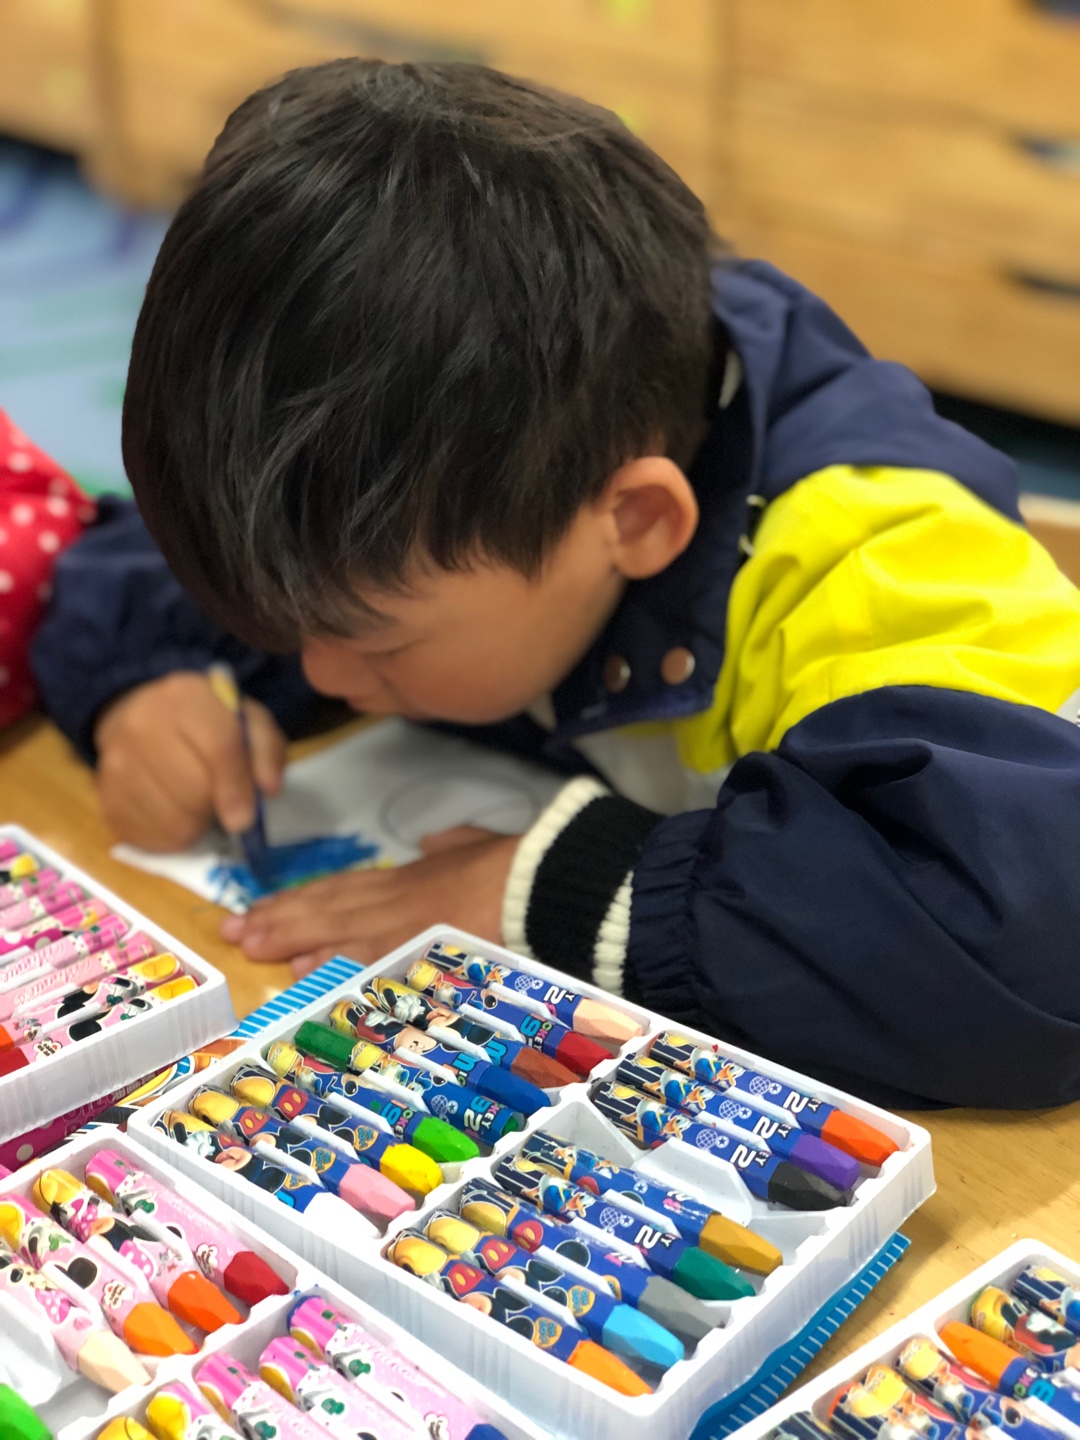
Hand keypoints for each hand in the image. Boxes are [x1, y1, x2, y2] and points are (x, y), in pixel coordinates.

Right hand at [94, 672, 285, 850]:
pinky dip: (170, 837)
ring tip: (196, 805)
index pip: (218, 745)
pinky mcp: (105, 798)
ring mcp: (116, 763)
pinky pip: (147, 838)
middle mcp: (142, 725)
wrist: (141, 716)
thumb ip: (266, 750)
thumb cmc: (205, 722)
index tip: (246, 819)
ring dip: (195, 825)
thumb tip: (268, 789)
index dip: (236, 786)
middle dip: (215, 805)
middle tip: (217, 799)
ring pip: (171, 820)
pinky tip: (174, 815)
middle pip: (192, 790)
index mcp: (187, 698)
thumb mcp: (246, 720)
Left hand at [220, 825, 517, 976]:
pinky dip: (333, 963)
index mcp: (412, 878)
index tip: (262, 909)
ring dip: (289, 938)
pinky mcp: (419, 948)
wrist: (545, 880)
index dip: (299, 900)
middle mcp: (399, 899)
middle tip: (231, 930)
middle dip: (278, 919)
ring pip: (336, 931)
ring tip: (248, 944)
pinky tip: (302, 969)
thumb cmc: (521, 864)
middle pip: (327, 907)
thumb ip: (455, 844)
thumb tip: (436, 842)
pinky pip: (366, 959)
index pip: (343, 889)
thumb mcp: (481, 846)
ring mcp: (406, 924)